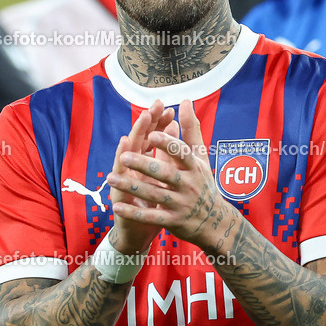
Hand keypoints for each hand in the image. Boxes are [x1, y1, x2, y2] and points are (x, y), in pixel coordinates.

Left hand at [107, 100, 232, 246]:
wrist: (214, 223)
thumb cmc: (203, 183)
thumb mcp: (201, 157)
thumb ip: (191, 130)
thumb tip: (186, 101)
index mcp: (194, 167)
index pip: (182, 154)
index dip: (168, 144)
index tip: (152, 133)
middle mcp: (188, 185)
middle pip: (165, 174)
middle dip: (144, 165)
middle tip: (123, 156)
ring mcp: (180, 205)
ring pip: (154, 194)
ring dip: (132, 186)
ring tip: (111, 177)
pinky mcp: (172, 221)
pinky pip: (151, 217)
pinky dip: (134, 213)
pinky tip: (116, 206)